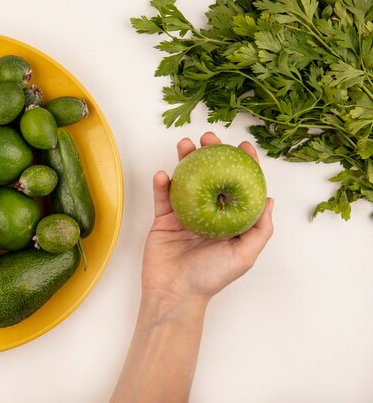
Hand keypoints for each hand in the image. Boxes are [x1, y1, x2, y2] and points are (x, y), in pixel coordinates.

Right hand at [142, 132, 273, 310]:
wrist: (174, 293)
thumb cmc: (210, 278)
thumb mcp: (244, 255)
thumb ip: (259, 229)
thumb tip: (269, 200)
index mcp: (228, 221)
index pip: (239, 187)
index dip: (243, 165)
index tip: (243, 147)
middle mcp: (208, 214)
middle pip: (211, 177)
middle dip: (211, 154)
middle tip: (209, 137)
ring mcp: (185, 215)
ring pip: (186, 180)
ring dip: (185, 161)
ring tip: (184, 145)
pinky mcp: (163, 219)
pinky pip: (162, 197)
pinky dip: (162, 184)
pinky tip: (164, 174)